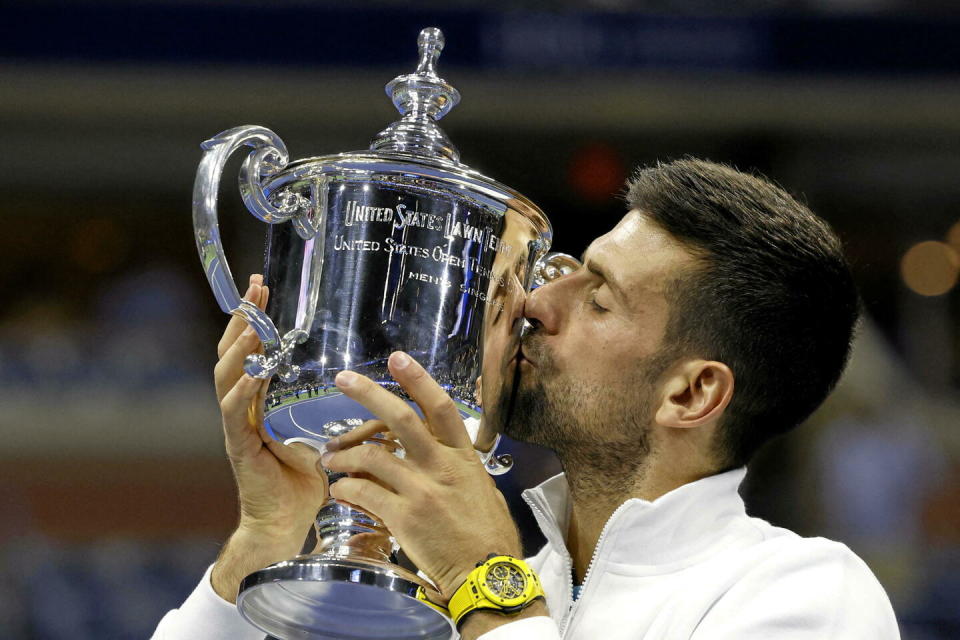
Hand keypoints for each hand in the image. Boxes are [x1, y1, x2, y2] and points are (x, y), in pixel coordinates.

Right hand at [210, 274, 328, 601]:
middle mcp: (244, 409)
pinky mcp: (241, 448)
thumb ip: (344, 414)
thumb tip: (379, 393)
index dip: (257, 319)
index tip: (264, 286)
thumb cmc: (309, 483)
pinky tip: (252, 375)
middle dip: (244, 319)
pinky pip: (234, 415)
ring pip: (227, 377)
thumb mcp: (330, 437)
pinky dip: (242, 393)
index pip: (254, 351)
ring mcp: (238, 427)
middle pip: (233, 354)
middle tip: (256, 288)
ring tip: (252, 324)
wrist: (287, 525)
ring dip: (240, 348)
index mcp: (262, 402)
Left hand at [321, 351, 521, 601]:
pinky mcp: (404, 517)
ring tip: (329, 458)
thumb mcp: (481, 490)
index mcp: (463, 457)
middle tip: (342, 378)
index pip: (440, 407)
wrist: (487, 576)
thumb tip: (444, 456)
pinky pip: (364, 493)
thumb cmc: (489, 535)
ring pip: (372, 456)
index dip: (418, 379)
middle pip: (400, 418)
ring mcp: (422, 490)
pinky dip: (346, 489)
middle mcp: (441, 466)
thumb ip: (459, 468)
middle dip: (367, 393)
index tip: (398, 358)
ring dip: (344, 453)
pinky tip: (339, 492)